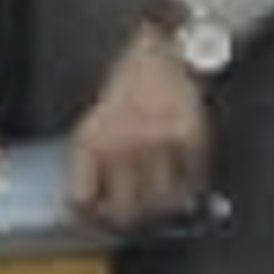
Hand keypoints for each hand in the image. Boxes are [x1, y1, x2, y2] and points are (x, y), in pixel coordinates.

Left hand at [67, 27, 208, 229]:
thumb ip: (92, 165)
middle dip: (126, 219)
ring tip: (158, 202)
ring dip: (161, 210)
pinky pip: (192, 184)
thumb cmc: (130, 87)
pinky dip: (189, 190)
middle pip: (124, 211)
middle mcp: (122, 145)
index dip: (87, 216)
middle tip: (131, 216)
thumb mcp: (95, 122)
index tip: (93, 219)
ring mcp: (159, 144)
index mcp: (90, 141)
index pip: (82, 199)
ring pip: (161, 204)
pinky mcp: (191, 141)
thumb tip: (89, 208)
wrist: (166, 54)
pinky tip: (183, 183)